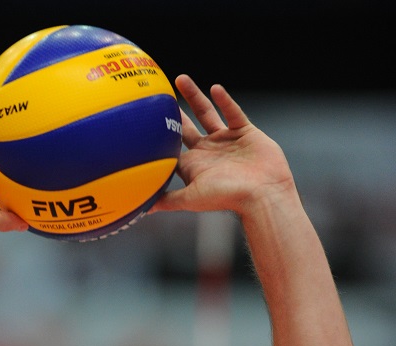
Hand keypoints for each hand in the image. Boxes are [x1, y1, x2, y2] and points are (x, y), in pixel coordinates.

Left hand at [152, 75, 296, 216]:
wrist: (261, 193)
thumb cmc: (226, 197)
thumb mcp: (191, 199)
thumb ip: (168, 200)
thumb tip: (142, 209)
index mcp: (195, 165)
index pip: (173, 148)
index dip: (160, 136)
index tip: (144, 121)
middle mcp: (208, 151)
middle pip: (186, 127)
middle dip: (174, 113)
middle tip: (158, 95)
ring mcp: (226, 140)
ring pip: (206, 113)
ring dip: (194, 96)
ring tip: (179, 79)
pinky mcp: (244, 131)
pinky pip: (233, 112)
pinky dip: (225, 100)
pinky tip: (214, 88)